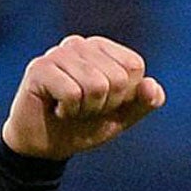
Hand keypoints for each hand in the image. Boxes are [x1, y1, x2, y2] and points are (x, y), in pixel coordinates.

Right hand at [2, 35, 164, 159]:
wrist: (45, 146)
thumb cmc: (82, 126)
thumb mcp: (120, 117)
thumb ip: (143, 102)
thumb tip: (151, 85)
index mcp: (103, 49)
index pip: (134, 66)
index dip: (125, 96)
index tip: (104, 103)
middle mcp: (80, 44)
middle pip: (118, 78)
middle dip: (105, 105)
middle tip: (84, 109)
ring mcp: (58, 53)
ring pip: (96, 85)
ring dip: (86, 110)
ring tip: (71, 109)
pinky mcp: (39, 68)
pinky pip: (72, 93)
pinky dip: (68, 111)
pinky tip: (56, 109)